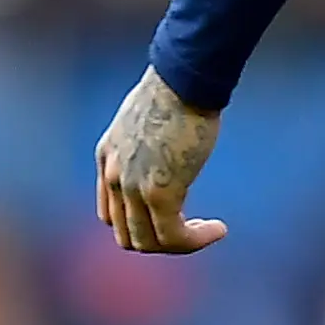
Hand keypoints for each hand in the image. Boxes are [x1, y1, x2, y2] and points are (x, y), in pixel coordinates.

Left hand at [95, 66, 230, 253]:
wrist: (185, 79)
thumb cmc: (177, 87)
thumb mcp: (148, 114)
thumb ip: (147, 137)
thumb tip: (167, 142)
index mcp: (106, 156)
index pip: (110, 213)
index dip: (140, 223)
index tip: (173, 214)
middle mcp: (112, 176)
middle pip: (127, 234)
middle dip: (159, 239)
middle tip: (191, 229)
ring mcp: (133, 187)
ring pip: (148, 242)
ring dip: (179, 245)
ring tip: (208, 232)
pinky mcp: (160, 193)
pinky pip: (174, 236)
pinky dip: (195, 241)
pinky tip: (217, 230)